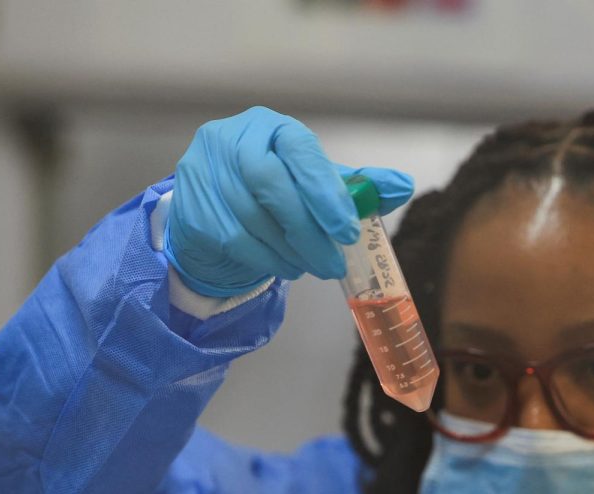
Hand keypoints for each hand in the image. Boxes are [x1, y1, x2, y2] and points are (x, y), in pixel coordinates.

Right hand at [165, 106, 413, 296]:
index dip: (325, 192)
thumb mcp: (315, 180)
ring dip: (289, 250)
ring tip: (312, 267)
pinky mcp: (192, 207)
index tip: (348, 229)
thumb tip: (401, 186)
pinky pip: (234, 241)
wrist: (214, 201)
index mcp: (270, 126)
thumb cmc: (274, 186)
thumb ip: (358, 184)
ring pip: (252, 218)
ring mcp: (205, 173)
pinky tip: (285, 266)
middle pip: (270, 184)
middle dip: (307, 230)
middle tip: (333, 263)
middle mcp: (232, 140)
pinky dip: (266, 260)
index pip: (300, 152)